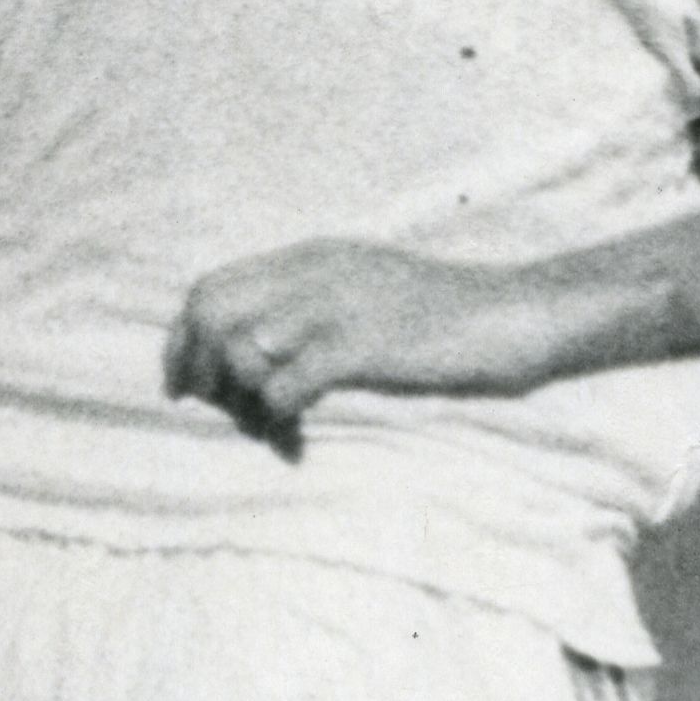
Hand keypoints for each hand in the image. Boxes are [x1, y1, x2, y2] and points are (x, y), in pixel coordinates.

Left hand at [163, 239, 570, 445]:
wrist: (514, 315)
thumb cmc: (447, 318)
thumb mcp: (369, 291)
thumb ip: (317, 304)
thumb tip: (262, 348)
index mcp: (312, 257)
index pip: (213, 286)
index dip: (186, 337)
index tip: (186, 381)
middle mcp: (313, 274)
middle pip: (212, 311)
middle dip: (200, 368)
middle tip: (220, 411)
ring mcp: (336, 307)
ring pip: (242, 349)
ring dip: (243, 401)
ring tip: (271, 430)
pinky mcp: (361, 347)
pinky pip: (284, 386)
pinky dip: (278, 421)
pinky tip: (298, 442)